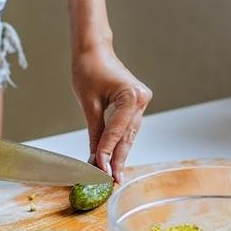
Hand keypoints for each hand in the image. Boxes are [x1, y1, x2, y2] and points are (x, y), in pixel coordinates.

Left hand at [72, 47, 151, 181]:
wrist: (93, 49)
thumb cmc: (88, 69)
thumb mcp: (88, 104)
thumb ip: (95, 133)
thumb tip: (96, 159)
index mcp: (131, 96)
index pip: (116, 132)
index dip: (107, 153)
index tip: (99, 172)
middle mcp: (141, 99)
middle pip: (126, 136)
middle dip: (117, 159)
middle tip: (110, 181)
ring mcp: (142, 102)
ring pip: (129, 135)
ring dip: (119, 153)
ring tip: (111, 174)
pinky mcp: (137, 103)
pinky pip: (128, 128)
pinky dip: (120, 141)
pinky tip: (114, 157)